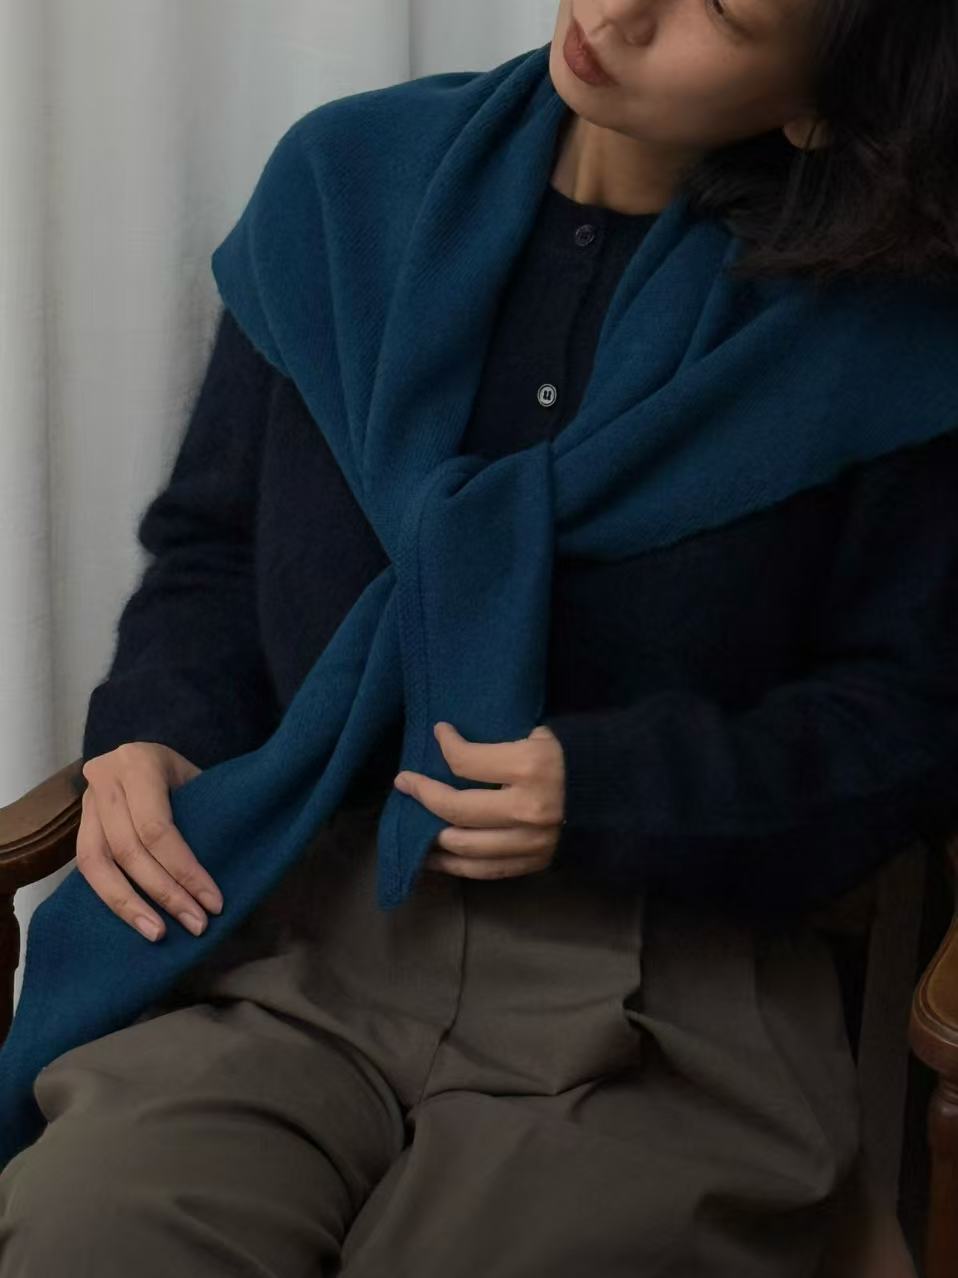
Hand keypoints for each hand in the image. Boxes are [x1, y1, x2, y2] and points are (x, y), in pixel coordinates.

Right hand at [78, 742, 222, 941]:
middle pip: (129, 849)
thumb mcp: (196, 780)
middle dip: (165, 894)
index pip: (157, 828)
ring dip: (129, 905)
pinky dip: (112, 897)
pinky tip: (136, 920)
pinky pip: (86, 869)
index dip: (184, 870)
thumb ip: (204, 815)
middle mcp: (105, 779)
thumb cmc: (181, 774)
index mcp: (139, 763)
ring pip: (97, 863)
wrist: (142, 756)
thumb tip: (232, 871)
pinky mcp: (77, 824)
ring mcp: (85, 801)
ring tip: (159, 934)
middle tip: (196, 925)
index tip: (213, 903)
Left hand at [393, 722, 566, 879]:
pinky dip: (453, 864)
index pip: (466, 761)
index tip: (439, 733)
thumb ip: (495, 742)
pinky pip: (482, 870)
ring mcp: (531, 842)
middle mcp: (528, 809)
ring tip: (412, 823)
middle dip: (423, 794)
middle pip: (457, 809)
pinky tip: (434, 855)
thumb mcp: (537, 734)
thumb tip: (446, 742)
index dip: (446, 744)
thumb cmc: (569, 757)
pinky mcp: (533, 863)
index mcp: (530, 767)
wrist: (612, 795)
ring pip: (463, 846)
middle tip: (404, 783)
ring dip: (430, 835)